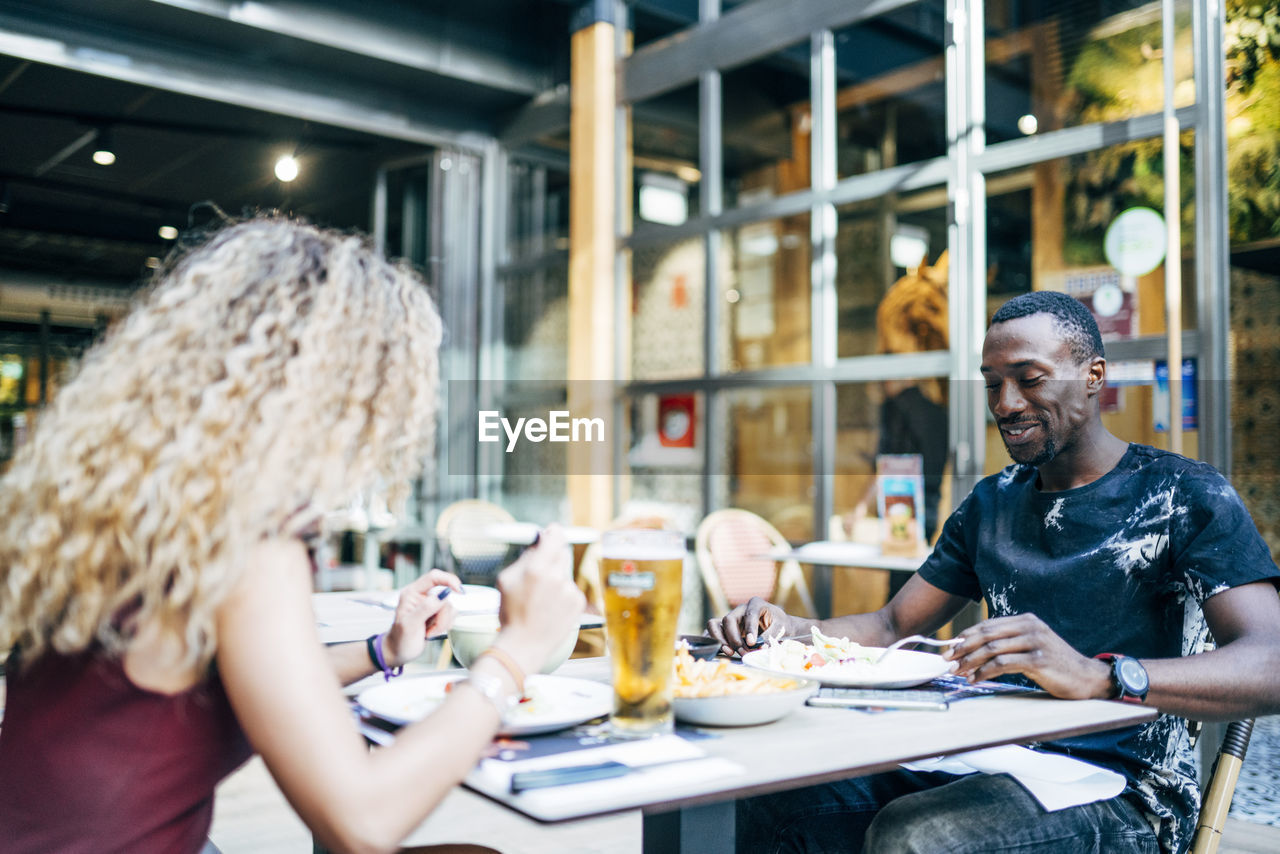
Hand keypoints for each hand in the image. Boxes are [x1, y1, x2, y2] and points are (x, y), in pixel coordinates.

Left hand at [382, 570, 461, 667]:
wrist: (399, 652)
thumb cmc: (399, 639)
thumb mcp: (410, 625)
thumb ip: (426, 608)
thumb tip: (443, 594)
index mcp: (412, 593)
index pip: (434, 577)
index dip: (448, 580)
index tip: (458, 591)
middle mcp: (422, 596)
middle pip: (445, 596)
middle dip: (443, 615)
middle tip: (431, 628)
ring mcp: (430, 605)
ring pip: (450, 607)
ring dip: (443, 623)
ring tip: (428, 632)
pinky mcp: (437, 614)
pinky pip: (451, 615)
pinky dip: (445, 626)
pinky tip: (432, 632)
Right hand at [495, 525, 585, 674]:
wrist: (524, 646)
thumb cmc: (511, 614)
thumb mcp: (506, 581)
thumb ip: (524, 558)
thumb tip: (537, 543)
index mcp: (537, 569)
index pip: (554, 537)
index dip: (553, 532)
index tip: (551, 531)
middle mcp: (557, 577)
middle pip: (562, 552)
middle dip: (553, 555)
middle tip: (542, 566)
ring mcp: (570, 591)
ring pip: (565, 573)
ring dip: (556, 577)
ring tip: (541, 598)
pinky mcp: (578, 603)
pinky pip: (570, 589)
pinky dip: (562, 593)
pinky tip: (550, 607)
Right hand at [706, 596, 793, 657]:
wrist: (779, 627)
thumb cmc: (781, 625)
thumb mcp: (782, 628)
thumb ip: (771, 636)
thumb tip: (761, 647)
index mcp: (756, 604)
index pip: (749, 615)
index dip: (749, 629)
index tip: (752, 643)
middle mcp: (741, 609)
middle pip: (728, 620)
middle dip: (734, 638)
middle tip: (743, 652)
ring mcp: (732, 618)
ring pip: (716, 625)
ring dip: (722, 640)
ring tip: (731, 652)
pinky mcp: (727, 628)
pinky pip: (714, 632)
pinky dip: (716, 641)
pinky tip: (723, 650)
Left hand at [943, 613, 1112, 699]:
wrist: (1087, 678)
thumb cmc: (1055, 665)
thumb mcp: (1031, 647)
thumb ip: (1008, 644)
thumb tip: (973, 650)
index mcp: (1025, 620)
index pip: (987, 625)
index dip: (965, 636)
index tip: (950, 648)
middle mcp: (1029, 627)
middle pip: (986, 634)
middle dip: (963, 648)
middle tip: (947, 660)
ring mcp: (1035, 642)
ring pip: (992, 648)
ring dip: (971, 662)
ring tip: (959, 672)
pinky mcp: (1038, 660)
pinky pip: (1003, 663)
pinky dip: (986, 671)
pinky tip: (977, 679)